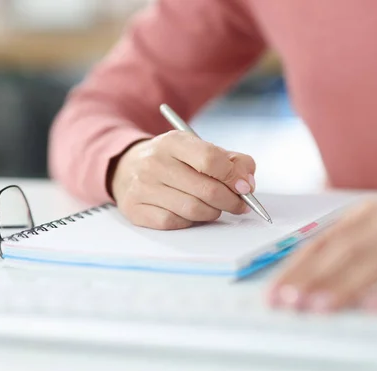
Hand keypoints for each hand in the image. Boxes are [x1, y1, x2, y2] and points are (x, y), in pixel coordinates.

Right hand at [111, 131, 255, 229]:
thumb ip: (232, 161)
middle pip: (207, 189)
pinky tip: (191, 213)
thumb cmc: (175, 161)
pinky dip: (190, 221)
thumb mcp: (201, 150)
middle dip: (231, 201)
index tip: (245, 187)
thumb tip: (248, 183)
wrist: (129, 167)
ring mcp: (142, 186)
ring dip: (212, 212)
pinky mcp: (135, 208)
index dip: (234, 177)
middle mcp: (154, 162)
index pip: (211, 160)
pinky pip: (175, 222)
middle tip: (239, 204)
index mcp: (173, 141)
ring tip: (214, 207)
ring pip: (193, 209)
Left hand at [267, 201, 376, 312]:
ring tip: (321, 308)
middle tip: (292, 302)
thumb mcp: (372, 238)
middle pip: (348, 250)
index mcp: (369, 213)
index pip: (325, 240)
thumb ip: (339, 255)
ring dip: (346, 287)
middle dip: (315, 278)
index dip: (298, 267)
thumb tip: (296, 286)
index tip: (276, 293)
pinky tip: (372, 310)